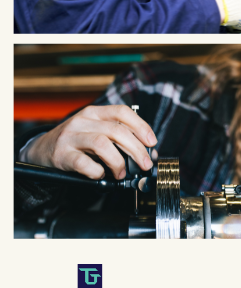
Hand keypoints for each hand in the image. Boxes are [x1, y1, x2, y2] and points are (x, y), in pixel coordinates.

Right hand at [26, 104, 157, 180]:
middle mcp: (82, 121)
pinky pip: (83, 163)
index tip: (152, 142)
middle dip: (136, 149)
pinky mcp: (61, 155)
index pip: (122, 112)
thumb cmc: (76, 142)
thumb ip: (118, 138)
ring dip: (118, 161)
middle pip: (116, 130)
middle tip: (144, 164)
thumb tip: (147, 153)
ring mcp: (70, 137)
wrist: (40, 150)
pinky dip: (97, 171)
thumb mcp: (95, 131)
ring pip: (102, 144)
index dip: (141, 126)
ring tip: (121, 173)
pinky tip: (100, 175)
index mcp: (94, 112)